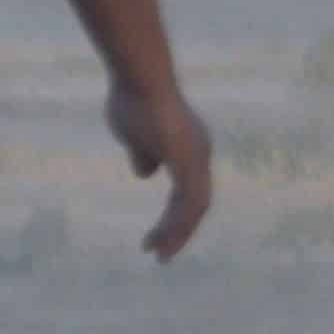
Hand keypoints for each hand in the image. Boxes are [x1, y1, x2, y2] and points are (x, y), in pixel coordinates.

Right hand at [106, 80, 215, 260]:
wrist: (138, 77)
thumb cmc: (133, 99)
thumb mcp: (134, 134)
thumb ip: (143, 154)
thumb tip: (146, 174)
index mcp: (189, 148)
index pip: (189, 191)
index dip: (174, 216)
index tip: (156, 237)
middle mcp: (200, 153)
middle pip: (197, 203)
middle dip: (179, 231)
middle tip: (161, 255)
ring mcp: (198, 156)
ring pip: (195, 207)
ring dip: (177, 233)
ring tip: (158, 254)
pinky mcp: (189, 160)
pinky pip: (190, 202)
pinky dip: (177, 223)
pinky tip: (162, 238)